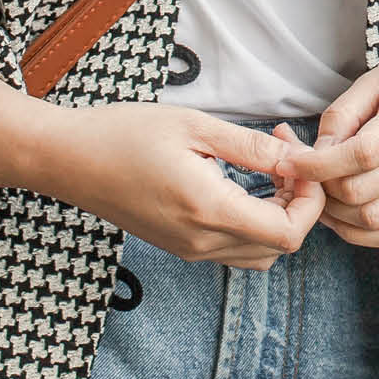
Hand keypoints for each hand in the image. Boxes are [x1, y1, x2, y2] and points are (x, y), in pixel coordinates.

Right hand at [0, 76, 322, 268]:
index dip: (310, 200)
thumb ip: (251, 146)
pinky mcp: (179, 246)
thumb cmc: (125, 134)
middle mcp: (200, 242)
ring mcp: (188, 250)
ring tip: (268, 165)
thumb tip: (296, 158)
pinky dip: (253, 220)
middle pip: (279, 246)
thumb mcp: (195, 126)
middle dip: (298, 202)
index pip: (288, 234)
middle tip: (285, 151)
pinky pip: (233, 248)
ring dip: (277, 214)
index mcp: (208, 210)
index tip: (301, 159)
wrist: (68, 159)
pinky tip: (245, 180)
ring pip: (259, 252)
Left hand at [283, 25, 378, 250]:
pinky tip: (347, 212)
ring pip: (375, 221)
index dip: (317, 165)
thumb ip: (343, 115)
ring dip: (337, 216)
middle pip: (363, 192)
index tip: (289, 160)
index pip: (362, 153)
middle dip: (321, 190)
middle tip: (305, 176)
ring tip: (323, 194)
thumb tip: (312, 156)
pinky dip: (362, 233)